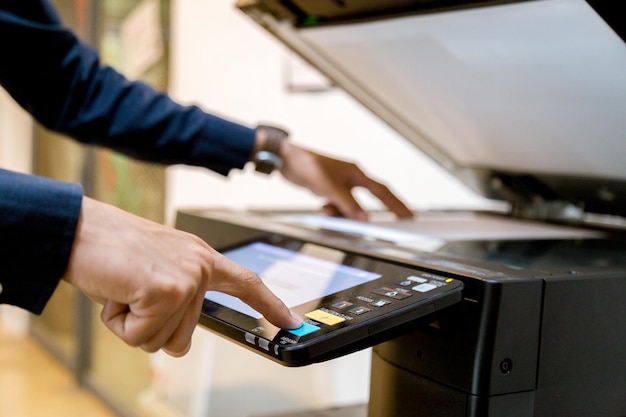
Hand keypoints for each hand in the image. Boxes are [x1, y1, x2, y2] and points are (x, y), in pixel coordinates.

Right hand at [63, 197, 301, 356]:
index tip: (290, 323)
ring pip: (162, 340)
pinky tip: (116, 292)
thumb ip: (179, 297)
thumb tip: (181, 340)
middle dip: (150, 327)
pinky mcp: (167, 290)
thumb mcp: (156, 270)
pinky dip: (120, 323)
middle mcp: (200, 266)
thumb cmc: (111, 250)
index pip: (246, 283)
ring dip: (133, 324)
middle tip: (132, 293)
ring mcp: (187, 278)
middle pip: (185, 336)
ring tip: (124, 289)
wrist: (79, 229)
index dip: (270, 305)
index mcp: (201, 257)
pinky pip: (140, 336)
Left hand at [279, 142, 413, 220]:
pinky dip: (333, 210)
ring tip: (329, 210)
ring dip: (342, 212)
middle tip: (391, 223)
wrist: (287, 160)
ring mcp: (341, 183)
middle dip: (375, 212)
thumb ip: (348, 205)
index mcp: (356, 174)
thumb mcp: (329, 189)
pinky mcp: (330, 188)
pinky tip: (324, 207)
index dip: (396, 204)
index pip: (382, 192)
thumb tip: (364, 219)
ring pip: (350, 205)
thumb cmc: (308, 165)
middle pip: (371, 199)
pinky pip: (338, 204)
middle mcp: (351, 178)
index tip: (408, 215)